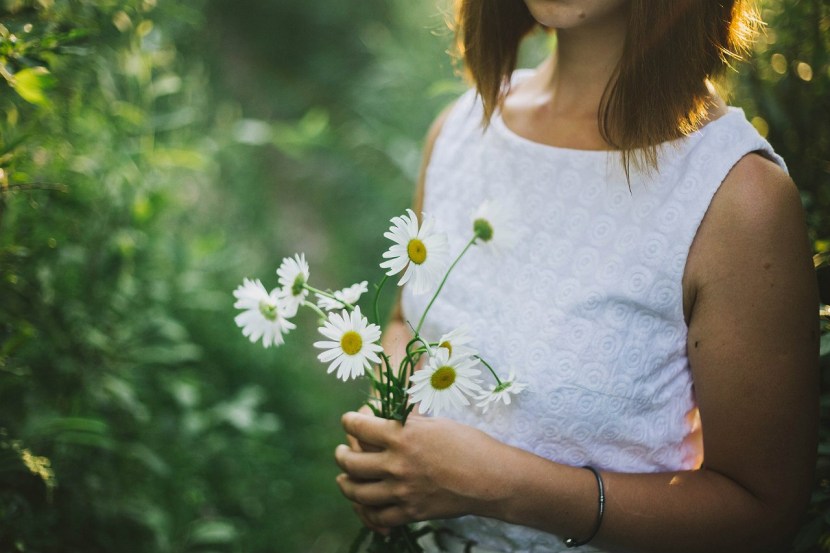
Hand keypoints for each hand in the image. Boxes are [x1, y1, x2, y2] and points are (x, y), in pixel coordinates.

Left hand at [335, 411, 506, 529]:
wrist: (491, 479)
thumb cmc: (468, 444)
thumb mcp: (435, 424)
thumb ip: (407, 424)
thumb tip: (389, 417)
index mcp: (402, 435)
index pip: (358, 426)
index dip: (349, 421)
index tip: (348, 421)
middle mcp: (396, 463)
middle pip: (350, 462)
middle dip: (340, 456)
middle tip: (341, 452)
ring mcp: (401, 490)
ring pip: (357, 492)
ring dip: (345, 484)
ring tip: (344, 479)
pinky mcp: (410, 511)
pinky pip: (377, 516)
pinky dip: (367, 512)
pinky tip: (365, 505)